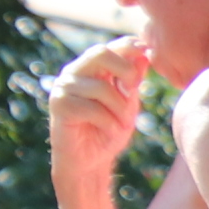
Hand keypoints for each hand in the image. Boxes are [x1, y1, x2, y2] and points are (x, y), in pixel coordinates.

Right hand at [48, 38, 151, 169]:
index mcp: (91, 68)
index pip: (111, 46)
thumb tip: (145, 54)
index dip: (131, 48)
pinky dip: (108, 122)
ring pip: (101, 87)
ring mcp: (64, 88)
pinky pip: (92, 108)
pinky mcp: (59, 106)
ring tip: (122, 123)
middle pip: (100, 53)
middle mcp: (74, 73)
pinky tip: (110, 131)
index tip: (149, 58)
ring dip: (120, 109)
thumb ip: (133, 79)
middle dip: (126, 71)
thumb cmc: (109, 129)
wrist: (89, 162)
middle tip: (134, 91)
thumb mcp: (128, 102)